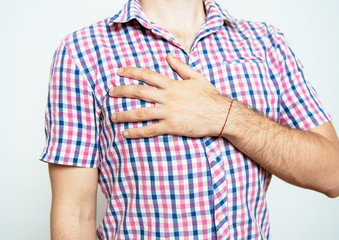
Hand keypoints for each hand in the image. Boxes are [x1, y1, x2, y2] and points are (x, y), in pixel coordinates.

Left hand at [108, 53, 230, 137]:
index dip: (132, 72)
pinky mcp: (172, 127)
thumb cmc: (210, 96)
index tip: (119, 71)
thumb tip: (168, 56)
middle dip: (122, 91)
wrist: (221, 115)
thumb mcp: (196, 77)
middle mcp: (168, 97)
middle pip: (139, 92)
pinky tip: (126, 133)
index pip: (147, 75)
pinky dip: (137, 132)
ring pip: (141, 112)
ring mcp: (169, 112)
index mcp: (172, 84)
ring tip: (113, 116)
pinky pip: (151, 129)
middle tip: (110, 92)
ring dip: (124, 114)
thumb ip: (181, 66)